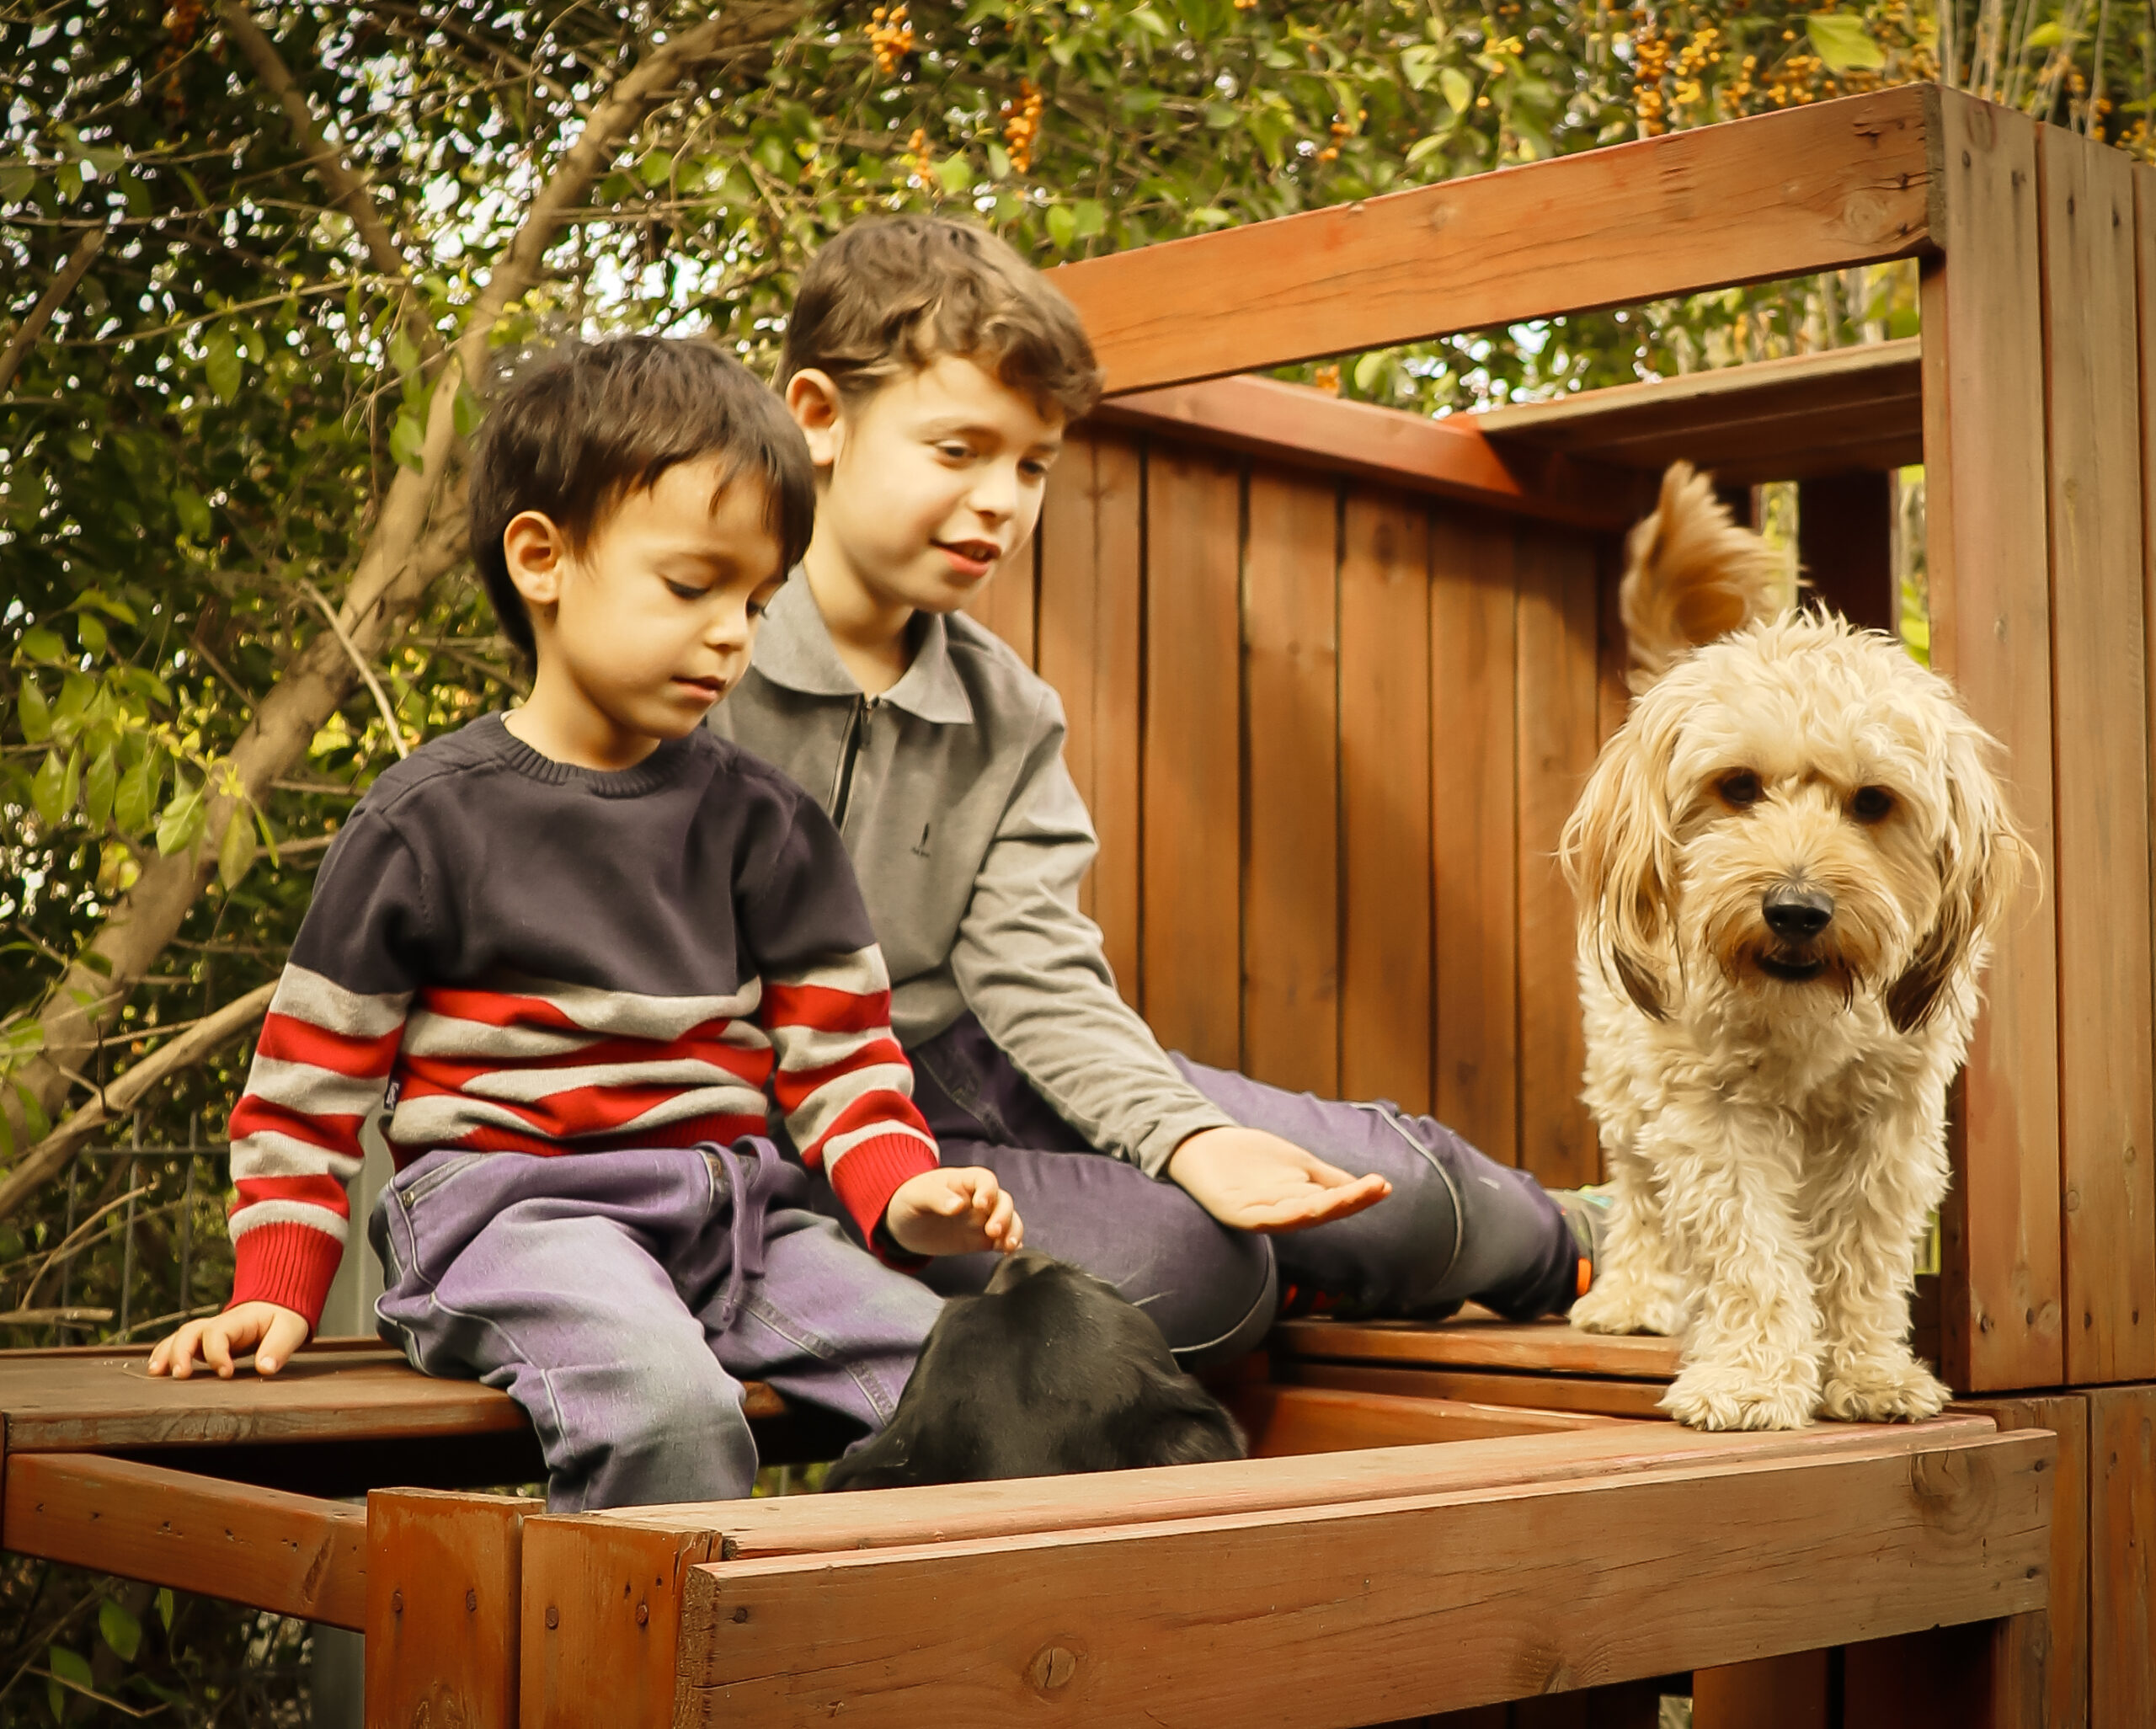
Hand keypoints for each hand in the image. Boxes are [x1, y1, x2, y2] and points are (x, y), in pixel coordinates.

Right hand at [148, 1301, 310, 1379]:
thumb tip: (265, 1368)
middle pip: (191, 1331)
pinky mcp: (203, 1343)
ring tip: (155, 1373)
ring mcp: (208, 1332)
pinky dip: (165, 1355)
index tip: (226, 1374)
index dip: (217, 1352)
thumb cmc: (283, 1320)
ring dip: (166, 1353)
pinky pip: (178, 1345)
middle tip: (181, 1375)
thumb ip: (279, 1348)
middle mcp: (218, 1323)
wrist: (277, 1307)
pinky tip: (155, 1371)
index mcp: (239, 1319)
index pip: (218, 1331)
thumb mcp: (290, 1330)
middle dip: (181, 1352)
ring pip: (180, 1337)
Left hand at [885, 1167, 1023, 1257]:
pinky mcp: (981, 1240)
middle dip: (1003, 1216)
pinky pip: (1002, 1241)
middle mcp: (978, 1199)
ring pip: (1009, 1221)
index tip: (981, 1205)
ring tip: (1008, 1247)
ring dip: (1013, 1231)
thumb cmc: (910, 1200)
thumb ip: (937, 1198)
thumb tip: (959, 1206)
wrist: (903, 1223)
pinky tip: (1009, 1254)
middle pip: (1003, 1201)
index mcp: (964, 1181)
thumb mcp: (917, 1196)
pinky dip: (1010, 1246)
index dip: (988, 1191)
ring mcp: (981, 1220)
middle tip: (992, 1232)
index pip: (986, 1180)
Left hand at [1165, 1127, 1391, 1232]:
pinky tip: (1310, 1208)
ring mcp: (1258, 1215)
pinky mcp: (1234, 1214)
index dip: (1358, 1196)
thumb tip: (1373, 1186)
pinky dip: (1290, 1214)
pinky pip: (1266, 1218)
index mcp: (1298, 1203)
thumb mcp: (1298, 1164)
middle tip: (1378, 1187)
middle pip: (1321, 1211)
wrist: (1200, 1144)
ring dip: (1328, 1208)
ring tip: (1353, 1195)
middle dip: (1350, 1201)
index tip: (1384, 1185)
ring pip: (1299, 1217)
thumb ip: (1329, 1179)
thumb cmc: (1249, 1157)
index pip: (1333, 1203)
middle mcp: (1281, 1214)